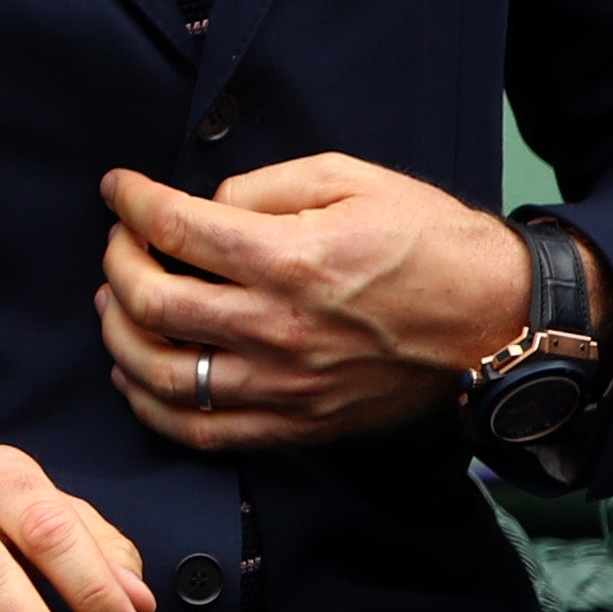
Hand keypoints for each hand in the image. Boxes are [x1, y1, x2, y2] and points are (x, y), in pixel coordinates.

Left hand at [95, 156, 531, 451]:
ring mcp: (284, 387)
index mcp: (292, 259)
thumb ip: (263, 187)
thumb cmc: (429, 241)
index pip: (177, 228)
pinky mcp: (297, 426)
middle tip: (119, 240)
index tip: (118, 189)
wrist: (496, 322)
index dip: (132, 202)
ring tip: (115, 302)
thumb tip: (205, 207)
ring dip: (118, 335)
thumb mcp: (350, 178)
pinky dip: (151, 406)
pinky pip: (200, 433)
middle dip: (117, 261)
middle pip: (151, 302)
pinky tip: (136, 374)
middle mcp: (278, 329)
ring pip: (161, 375)